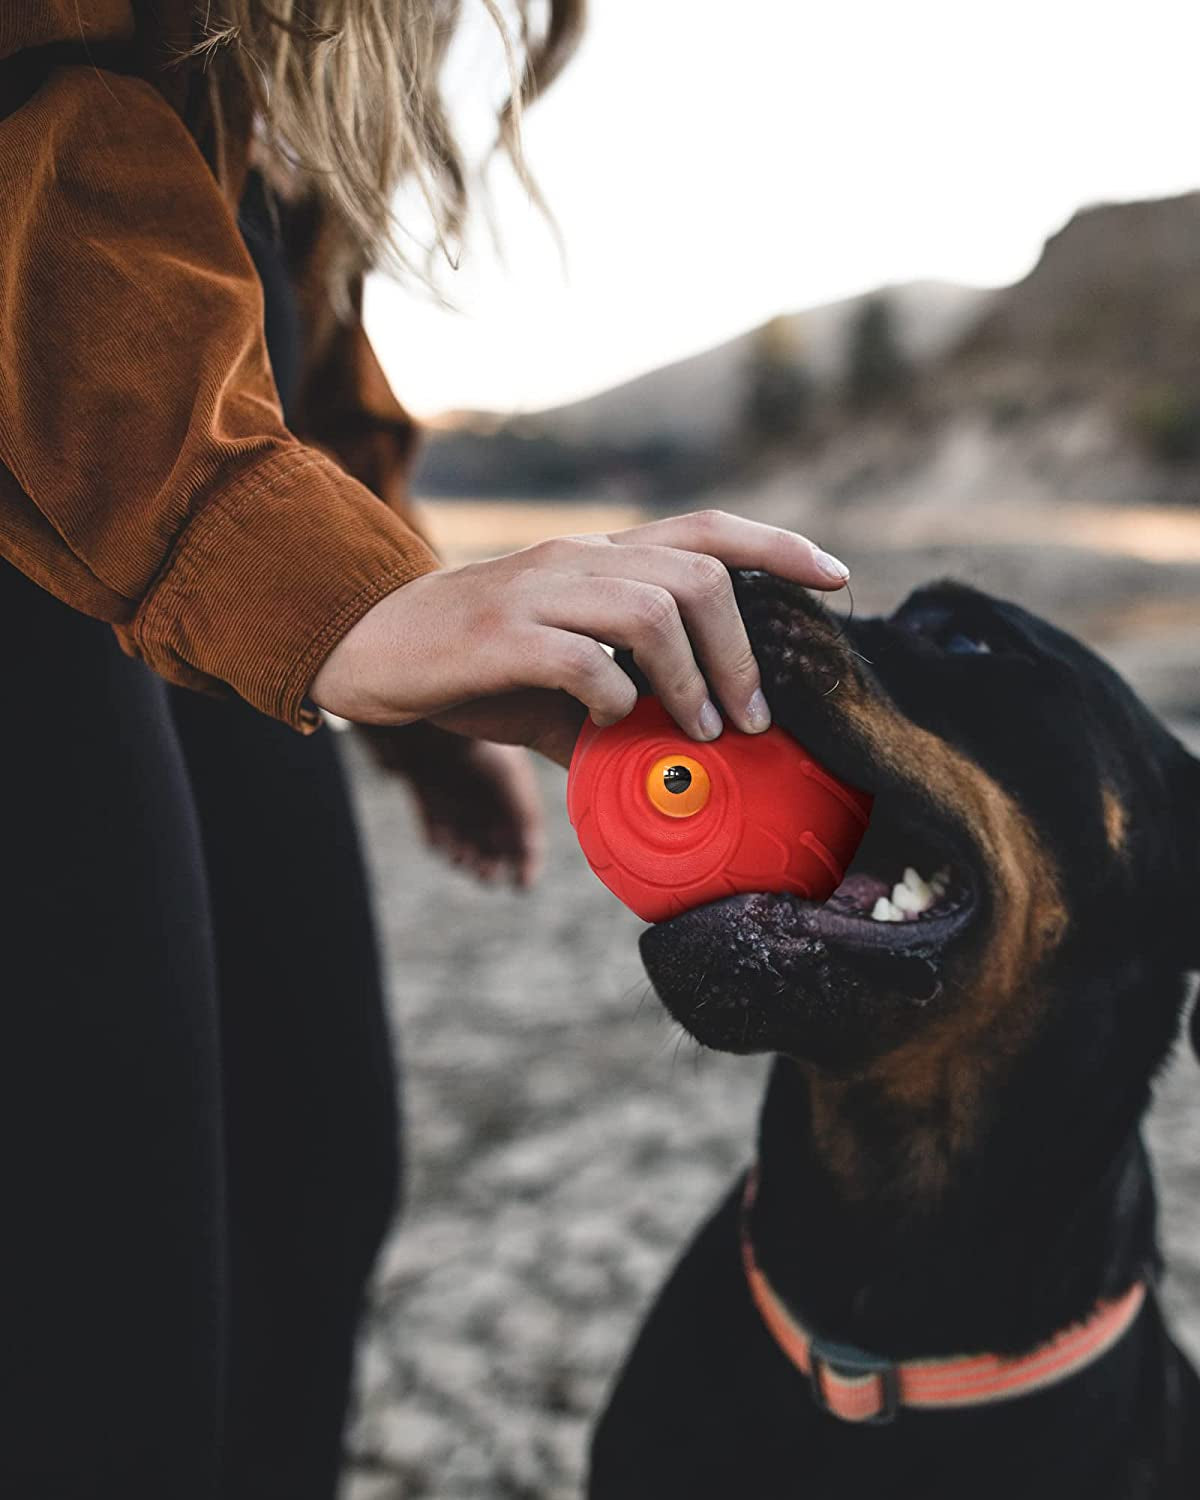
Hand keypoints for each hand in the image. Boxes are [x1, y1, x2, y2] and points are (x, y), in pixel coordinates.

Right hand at [310, 510, 849, 764]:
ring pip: (652, 608)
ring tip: (702, 732)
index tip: (837, 578)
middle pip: (699, 574)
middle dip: (745, 649)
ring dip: (693, 677)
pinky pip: (583, 659)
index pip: (707, 530)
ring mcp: (539, 590)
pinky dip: (616, 698)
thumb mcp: (555, 681)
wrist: (367, 648)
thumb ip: (617, 706)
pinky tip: (611, 725)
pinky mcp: (500, 634)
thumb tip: (677, 762)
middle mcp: (577, 558)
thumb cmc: (470, 666)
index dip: (779, 546)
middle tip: (753, 718)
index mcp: (598, 558)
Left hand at [358, 724, 544, 885]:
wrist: (421, 705)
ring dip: (466, 854)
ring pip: (463, 832)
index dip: (528, 858)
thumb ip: (525, 818)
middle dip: (494, 860)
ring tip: (464, 859)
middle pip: (495, 835)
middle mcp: (485, 786)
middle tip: (487, 875)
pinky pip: (432, 821)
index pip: (527, 829)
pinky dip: (437, 839)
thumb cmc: (470, 739)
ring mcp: (454, 786)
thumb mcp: (509, 778)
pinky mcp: (422, 785)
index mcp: (513, 782)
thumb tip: (532, 862)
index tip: (522, 884)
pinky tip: (440, 844)